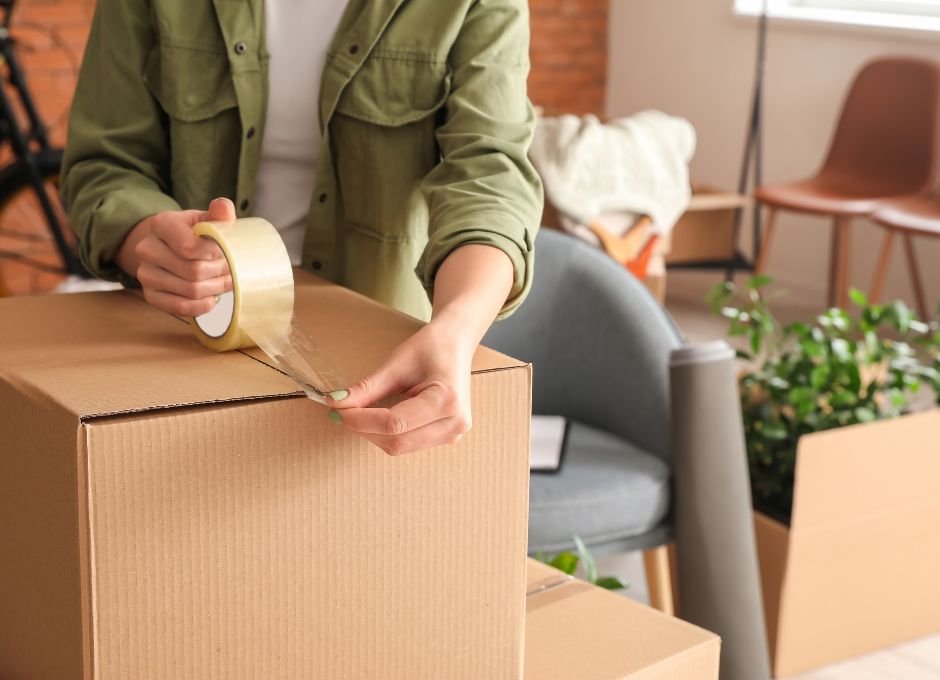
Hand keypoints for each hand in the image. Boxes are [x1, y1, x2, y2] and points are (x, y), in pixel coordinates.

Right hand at [116, 197, 236, 315]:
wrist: (169, 247)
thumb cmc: (193, 233)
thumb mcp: (205, 219)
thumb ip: (217, 214)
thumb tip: (224, 207)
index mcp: (161, 224)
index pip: (190, 247)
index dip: (215, 254)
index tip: (226, 252)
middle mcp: (147, 248)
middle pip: (193, 271)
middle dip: (219, 273)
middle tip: (232, 271)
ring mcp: (146, 274)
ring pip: (190, 290)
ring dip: (215, 289)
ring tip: (224, 282)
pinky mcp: (150, 295)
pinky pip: (180, 307)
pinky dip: (202, 305)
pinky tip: (212, 297)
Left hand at [326, 243, 513, 455]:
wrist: (457, 344)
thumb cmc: (431, 347)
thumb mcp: (397, 364)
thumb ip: (368, 388)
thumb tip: (336, 403)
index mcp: (447, 400)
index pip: (395, 423)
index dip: (361, 420)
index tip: (337, 410)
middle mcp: (455, 423)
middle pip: (398, 441)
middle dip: (365, 429)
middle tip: (341, 413)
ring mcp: (453, 434)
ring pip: (401, 448)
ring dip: (374, 434)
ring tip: (359, 414)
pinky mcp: (447, 437)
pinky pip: (409, 445)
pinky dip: (387, 435)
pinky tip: (378, 418)